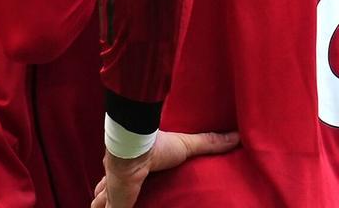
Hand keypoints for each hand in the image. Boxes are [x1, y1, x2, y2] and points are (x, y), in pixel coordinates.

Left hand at [91, 130, 239, 207]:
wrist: (135, 148)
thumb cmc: (157, 145)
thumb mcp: (186, 146)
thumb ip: (208, 143)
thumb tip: (236, 136)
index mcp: (132, 165)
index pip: (122, 174)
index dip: (118, 181)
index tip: (125, 184)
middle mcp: (116, 178)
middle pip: (106, 190)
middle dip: (107, 197)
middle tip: (112, 202)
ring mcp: (112, 190)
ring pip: (101, 201)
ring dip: (103, 205)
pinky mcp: (114, 201)